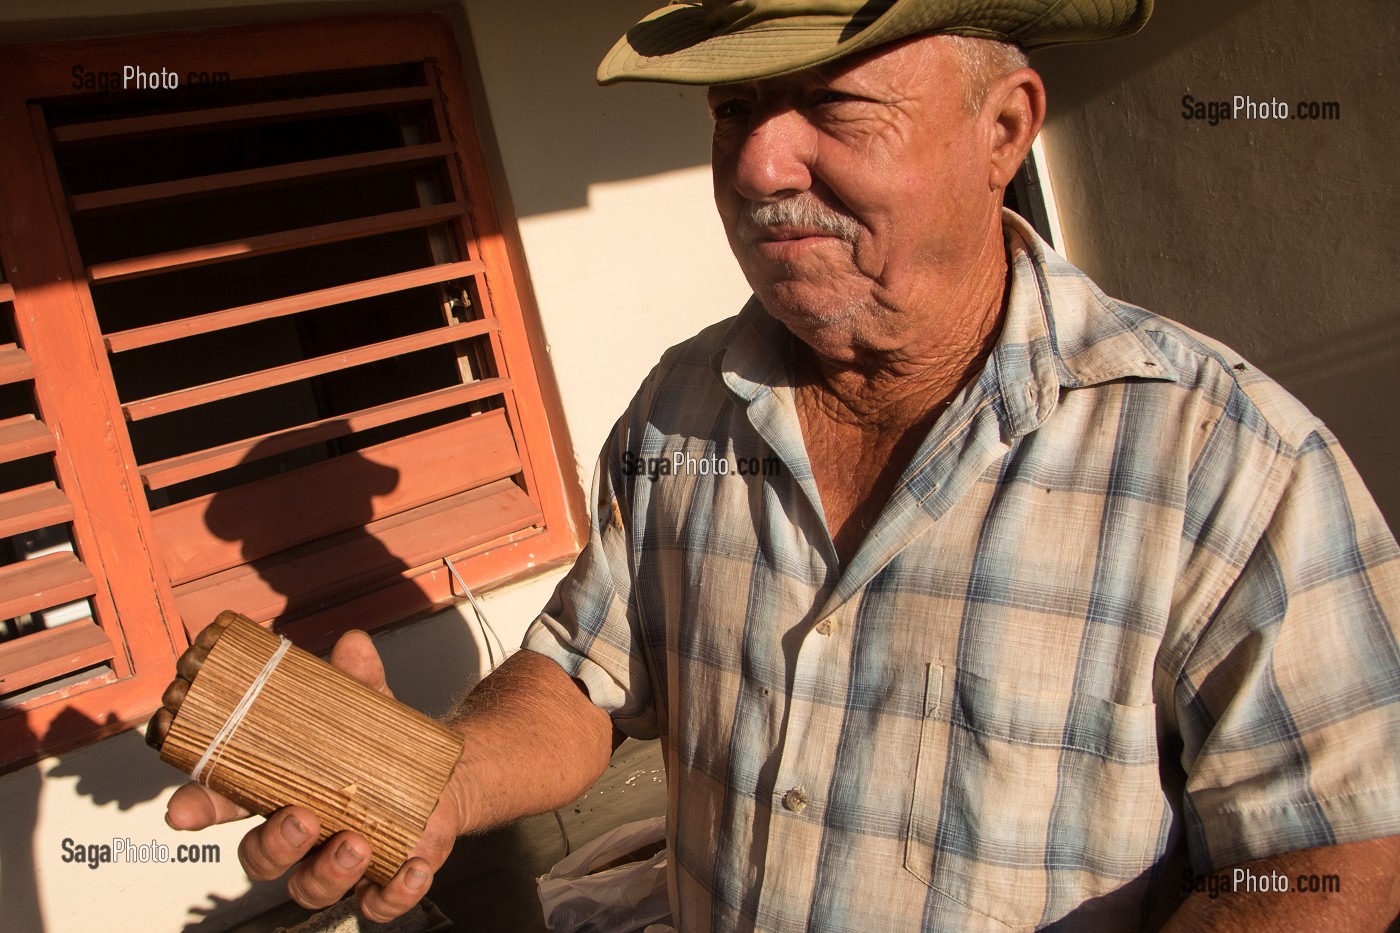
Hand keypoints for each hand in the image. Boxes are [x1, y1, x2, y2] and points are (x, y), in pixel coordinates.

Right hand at [163, 630, 464, 922]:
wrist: (439, 781)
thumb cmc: (382, 750)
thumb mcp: (371, 707)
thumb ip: (359, 680)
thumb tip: (353, 646)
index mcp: (277, 790)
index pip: (223, 804)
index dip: (198, 809)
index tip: (182, 811)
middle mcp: (298, 834)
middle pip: (260, 857)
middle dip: (274, 844)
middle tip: (300, 818)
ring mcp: (336, 862)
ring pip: (311, 887)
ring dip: (328, 870)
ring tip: (356, 842)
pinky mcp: (381, 881)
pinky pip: (378, 903)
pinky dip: (393, 892)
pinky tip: (411, 868)